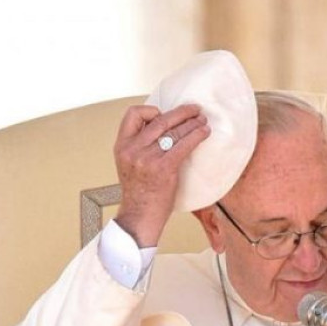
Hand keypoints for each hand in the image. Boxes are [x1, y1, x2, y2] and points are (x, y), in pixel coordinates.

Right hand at [113, 103, 209, 245]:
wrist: (140, 216)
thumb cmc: (139, 192)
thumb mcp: (129, 164)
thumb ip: (139, 146)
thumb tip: (161, 129)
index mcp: (122, 146)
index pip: (132, 115)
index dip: (151, 111)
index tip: (165, 115)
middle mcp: (133, 149)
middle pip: (160, 120)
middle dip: (181, 112)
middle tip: (195, 109)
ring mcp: (147, 158)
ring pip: (174, 131)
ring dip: (192, 123)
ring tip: (203, 121)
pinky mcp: (164, 168)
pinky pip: (184, 145)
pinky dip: (197, 136)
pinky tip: (204, 133)